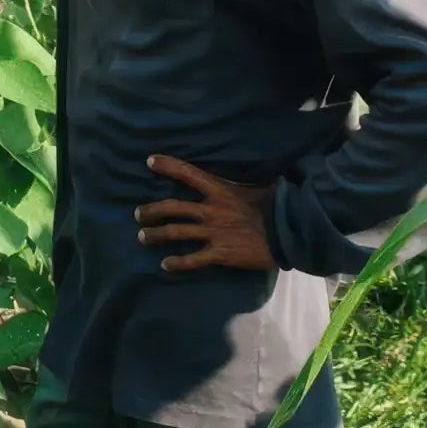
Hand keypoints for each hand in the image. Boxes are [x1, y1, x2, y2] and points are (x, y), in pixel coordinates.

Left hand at [135, 155, 276, 272]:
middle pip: (172, 208)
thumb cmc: (275, 206)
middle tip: (138, 214)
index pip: (187, 173)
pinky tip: (165, 266)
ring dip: (155, 235)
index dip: (167, 166)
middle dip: (151, 210)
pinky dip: (176, 263)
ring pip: (175, 232)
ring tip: (142, 237)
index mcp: (219, 190)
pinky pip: (192, 259)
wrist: (289, 233)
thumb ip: (241, 184)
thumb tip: (250, 168)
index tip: (149, 161)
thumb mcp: (257, 187)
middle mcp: (210, 210)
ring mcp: (212, 232)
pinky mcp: (218, 254)